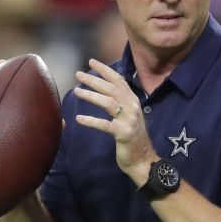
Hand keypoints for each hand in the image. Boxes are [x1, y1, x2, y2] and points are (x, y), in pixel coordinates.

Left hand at [73, 58, 157, 184]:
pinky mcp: (123, 134)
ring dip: (91, 96)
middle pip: (111, 89)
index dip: (105, 70)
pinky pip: (105, 125)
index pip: (118, 80)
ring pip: (108, 103)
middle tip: (78, 74)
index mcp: (133, 101)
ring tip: (76, 91)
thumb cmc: (133, 137)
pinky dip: (91, 121)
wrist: (143, 159)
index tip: (91, 62)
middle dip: (94, 79)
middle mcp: (132, 107)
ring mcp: (129, 120)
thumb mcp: (129, 115)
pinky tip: (79, 118)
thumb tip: (107, 89)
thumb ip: (121, 102)